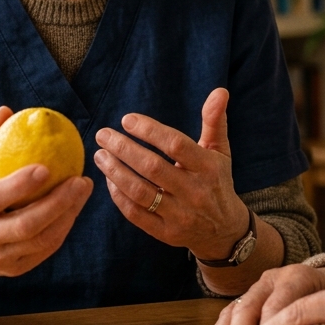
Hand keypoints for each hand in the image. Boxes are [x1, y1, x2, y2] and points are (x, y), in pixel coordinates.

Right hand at [0, 106, 93, 277]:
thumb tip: (6, 112)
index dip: (19, 186)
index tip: (46, 167)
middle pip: (24, 226)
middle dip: (57, 203)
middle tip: (80, 179)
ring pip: (40, 241)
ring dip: (68, 216)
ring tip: (83, 189)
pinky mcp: (13, 269)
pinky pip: (45, 250)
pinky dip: (63, 228)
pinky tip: (75, 207)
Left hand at [94, 88, 247, 260]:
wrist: (223, 230)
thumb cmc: (216, 181)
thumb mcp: (220, 151)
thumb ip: (215, 121)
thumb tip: (220, 91)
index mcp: (208, 168)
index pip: (175, 145)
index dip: (149, 131)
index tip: (127, 120)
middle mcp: (194, 192)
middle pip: (152, 168)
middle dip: (124, 149)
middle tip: (103, 134)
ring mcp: (179, 215)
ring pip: (140, 192)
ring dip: (115, 172)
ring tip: (100, 155)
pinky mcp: (165, 233)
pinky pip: (135, 214)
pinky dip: (119, 196)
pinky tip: (109, 179)